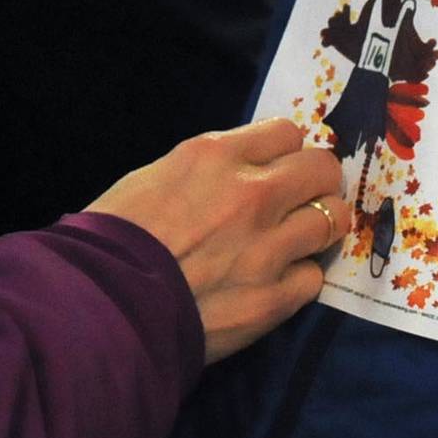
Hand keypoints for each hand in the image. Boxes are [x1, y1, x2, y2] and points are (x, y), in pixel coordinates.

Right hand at [88, 117, 343, 363]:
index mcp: (217, 156)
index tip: (279, 166)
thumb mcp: (155, 177)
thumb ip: (207, 171)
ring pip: (332, 220)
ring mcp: (270, 247)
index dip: (285, 150)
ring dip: (317, 227)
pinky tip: (278, 281)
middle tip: (302, 199)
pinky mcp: (275, 298)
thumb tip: (238, 174)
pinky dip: (299, 277)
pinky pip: (314, 277)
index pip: (287, 132)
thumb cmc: (114, 236)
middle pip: (324, 170)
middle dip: (316, 182)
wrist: (105, 305)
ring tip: (296, 240)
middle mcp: (254, 194)